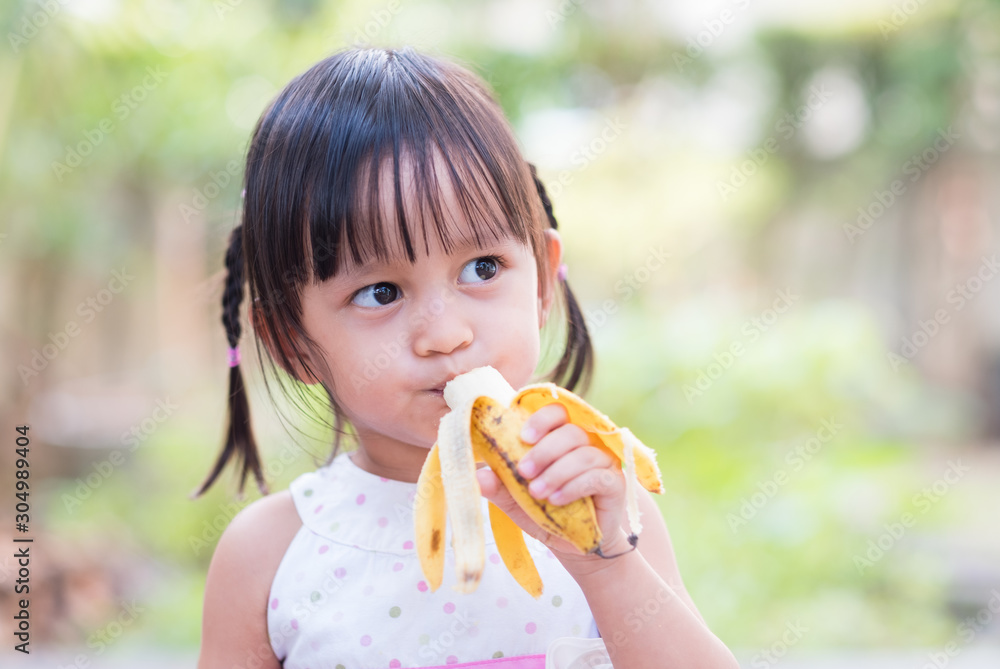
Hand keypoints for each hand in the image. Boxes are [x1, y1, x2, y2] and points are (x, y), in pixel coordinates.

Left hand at [474, 402, 633, 568]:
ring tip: (538, 493)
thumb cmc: (548, 515)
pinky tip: (557, 499)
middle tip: (524, 472)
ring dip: (556, 472)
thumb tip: (477, 474)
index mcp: (562, 439)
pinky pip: (596, 476)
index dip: (541, 418)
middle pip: (570, 431)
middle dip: (544, 451)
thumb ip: (500, 487)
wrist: (576, 547)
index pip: (557, 412)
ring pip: (583, 453)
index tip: (523, 437)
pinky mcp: (615, 482)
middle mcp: (587, 443)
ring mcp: (604, 461)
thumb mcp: (517, 502)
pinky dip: (573, 486)